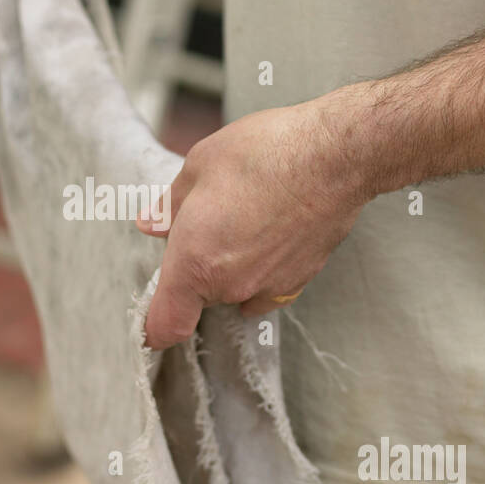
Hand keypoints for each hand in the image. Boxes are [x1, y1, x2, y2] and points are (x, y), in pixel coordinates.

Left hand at [137, 94, 370, 349]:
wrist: (335, 157)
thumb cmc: (264, 154)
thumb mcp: (200, 166)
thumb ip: (170, 205)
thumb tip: (151, 224)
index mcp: (193, 261)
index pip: (165, 325)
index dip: (152, 329)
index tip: (149, 324)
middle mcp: (229, 286)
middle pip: (199, 298)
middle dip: (195, 268)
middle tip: (206, 222)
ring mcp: (267, 289)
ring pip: (234, 291)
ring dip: (230, 269)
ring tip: (244, 221)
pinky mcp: (299, 282)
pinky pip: (266, 288)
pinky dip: (261, 269)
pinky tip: (270, 232)